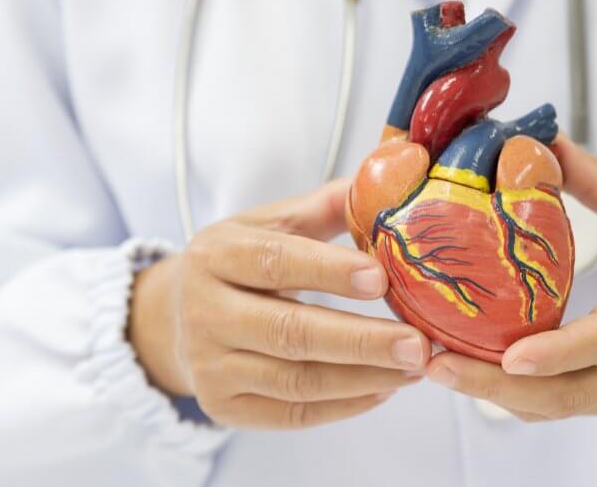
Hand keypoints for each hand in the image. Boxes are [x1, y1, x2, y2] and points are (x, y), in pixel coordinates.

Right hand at [129, 180, 429, 429]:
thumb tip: (387, 183)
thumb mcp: (272, 224)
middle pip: (288, 332)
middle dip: (360, 341)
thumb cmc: (243, 263)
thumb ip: (327, 206)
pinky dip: (344, 406)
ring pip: (295, 381)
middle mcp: (203, 313)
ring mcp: (209, 366)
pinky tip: (384, 389)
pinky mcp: (222, 408)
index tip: (381, 278)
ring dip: (363, 377)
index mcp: (216, 254)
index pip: (275, 262)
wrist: (178, 318)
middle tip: (417, 344)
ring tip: (414, 367)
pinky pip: (291, 415)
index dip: (328, 271)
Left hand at [425, 136, 596, 420]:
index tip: (512, 356)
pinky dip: (506, 397)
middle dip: (497, 386)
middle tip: (436, 362)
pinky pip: (553, 408)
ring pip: (555, 409)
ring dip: (491, 395)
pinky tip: (463, 371)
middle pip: (569, 393)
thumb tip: (541, 142)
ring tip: (434, 366)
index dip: (562, 352)